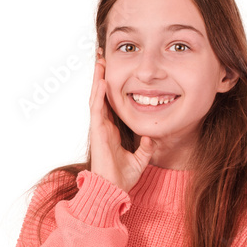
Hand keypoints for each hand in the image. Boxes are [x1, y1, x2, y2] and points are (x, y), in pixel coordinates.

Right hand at [89, 48, 155, 193]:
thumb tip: (150, 137)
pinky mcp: (97, 131)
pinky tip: (102, 80)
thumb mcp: (140, 159)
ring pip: (96, 97)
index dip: (109, 87)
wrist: (113, 189)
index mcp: (111, 130)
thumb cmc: (122, 177)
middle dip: (101, 75)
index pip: (110, 103)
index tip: (112, 71)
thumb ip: (145, 148)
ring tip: (99, 61)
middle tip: (102, 57)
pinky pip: (97, 108)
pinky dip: (99, 93)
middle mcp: (103, 125)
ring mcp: (99, 127)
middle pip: (100, 95)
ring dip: (97, 78)